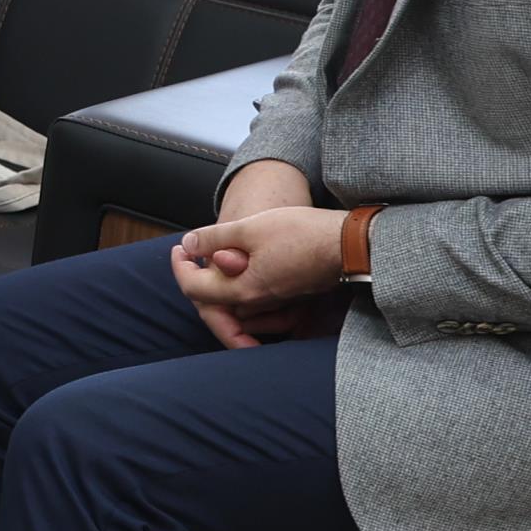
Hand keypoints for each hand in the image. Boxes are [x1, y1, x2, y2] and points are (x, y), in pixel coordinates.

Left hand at [169, 160, 330, 345]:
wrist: (350, 242)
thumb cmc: (302, 233)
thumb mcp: (250, 227)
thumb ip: (215, 238)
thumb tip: (189, 244)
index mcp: (244, 289)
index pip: (194, 289)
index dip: (180, 266)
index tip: (180, 246)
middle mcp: (258, 302)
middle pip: (212, 301)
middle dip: (195, 278)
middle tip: (190, 252)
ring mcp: (275, 300)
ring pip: (233, 301)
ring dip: (216, 282)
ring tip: (211, 253)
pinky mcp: (289, 294)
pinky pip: (255, 299)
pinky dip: (239, 285)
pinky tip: (238, 263)